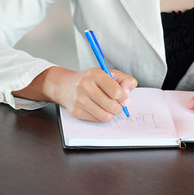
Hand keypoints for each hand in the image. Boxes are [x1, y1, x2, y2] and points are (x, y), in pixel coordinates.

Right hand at [13, 67, 137, 121]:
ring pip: (105, 116)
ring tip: (109, 107)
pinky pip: (97, 120)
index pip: (116, 92)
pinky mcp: (76, 112)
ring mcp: (79, 100)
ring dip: (111, 114)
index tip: (124, 99)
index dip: (124, 98)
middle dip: (118, 107)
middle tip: (117, 104)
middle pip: (112, 106)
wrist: (65, 86)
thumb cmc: (91, 80)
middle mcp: (85, 86)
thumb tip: (127, 93)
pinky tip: (98, 109)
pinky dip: (101, 116)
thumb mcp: (109, 74)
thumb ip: (125, 80)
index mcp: (95, 74)